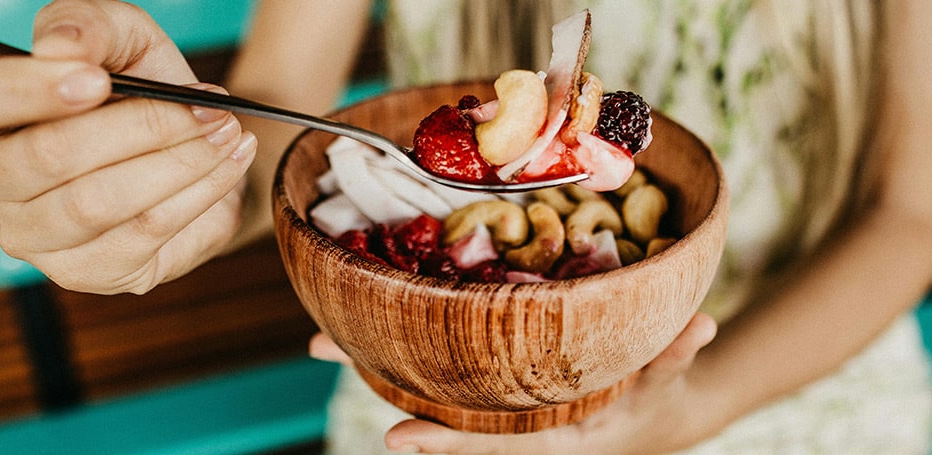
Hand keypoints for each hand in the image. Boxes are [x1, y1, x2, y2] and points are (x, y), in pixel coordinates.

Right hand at [0, 0, 256, 293]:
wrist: (199, 147)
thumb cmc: (146, 92)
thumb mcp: (125, 40)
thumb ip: (91, 26)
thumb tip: (62, 47)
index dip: (25, 90)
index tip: (97, 80)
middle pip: (49, 156)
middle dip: (144, 126)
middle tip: (208, 108)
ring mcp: (35, 237)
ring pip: (101, 201)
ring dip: (181, 161)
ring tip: (226, 132)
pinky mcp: (89, 272)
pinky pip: (145, 232)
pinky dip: (200, 192)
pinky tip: (227, 164)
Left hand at [315, 313, 717, 454]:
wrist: (650, 413)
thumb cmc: (657, 402)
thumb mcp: (668, 383)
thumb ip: (677, 357)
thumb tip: (700, 324)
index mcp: (548, 434)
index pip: (490, 445)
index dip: (445, 442)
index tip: (393, 441)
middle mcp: (509, 418)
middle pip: (435, 404)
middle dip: (377, 377)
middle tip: (319, 348)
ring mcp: (496, 398)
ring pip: (427, 380)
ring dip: (373, 354)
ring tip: (320, 332)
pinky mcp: (493, 376)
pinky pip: (444, 361)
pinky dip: (404, 340)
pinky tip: (367, 314)